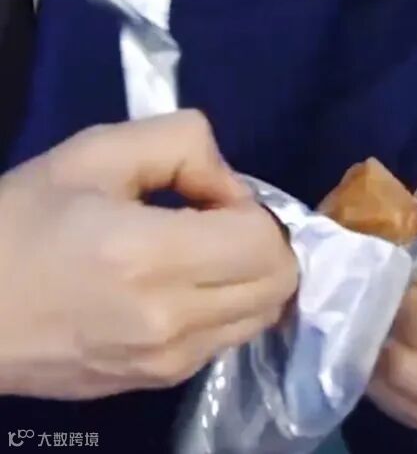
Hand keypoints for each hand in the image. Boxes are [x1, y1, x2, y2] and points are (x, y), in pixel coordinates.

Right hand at [0, 110, 297, 398]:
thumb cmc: (23, 224)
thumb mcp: (96, 152)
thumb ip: (184, 145)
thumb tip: (235, 189)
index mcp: (149, 257)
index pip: (264, 243)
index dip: (255, 210)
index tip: (212, 198)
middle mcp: (169, 321)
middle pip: (278, 284)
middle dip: (265, 245)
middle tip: (218, 225)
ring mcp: (168, 362)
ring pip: (262, 317)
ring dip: (252, 279)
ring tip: (202, 257)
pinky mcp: (161, 383)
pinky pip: (228, 340)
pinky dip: (228, 308)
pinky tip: (185, 288)